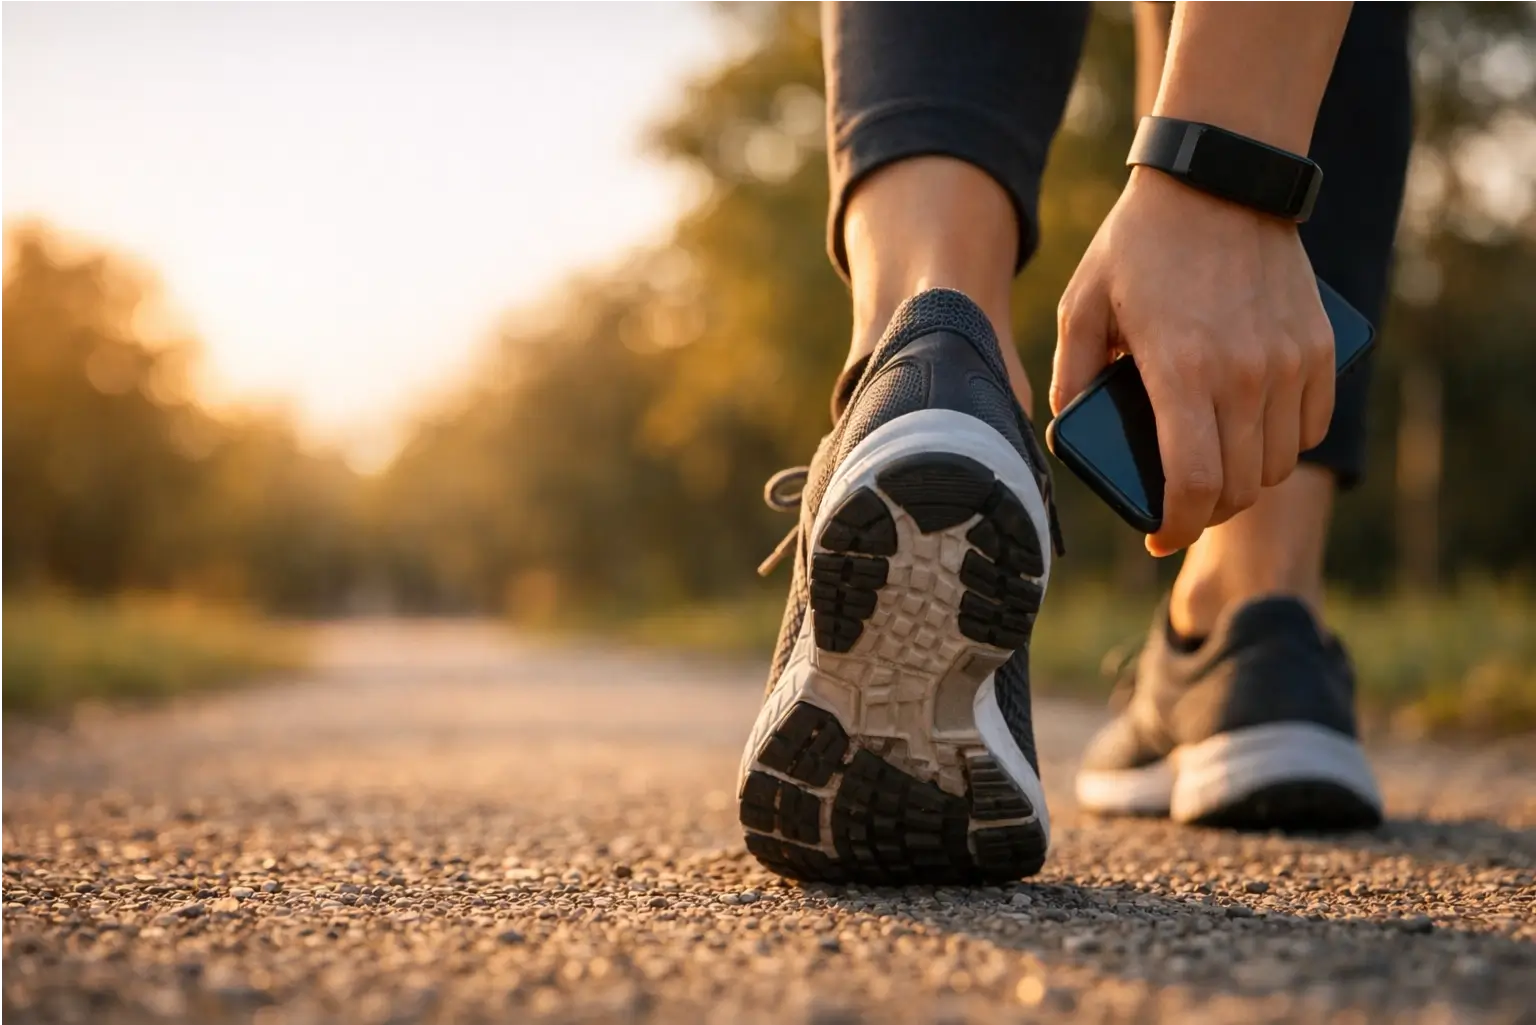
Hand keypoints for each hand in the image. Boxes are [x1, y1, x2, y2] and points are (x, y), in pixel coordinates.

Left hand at [1050, 167, 1334, 555]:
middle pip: (1239, 488)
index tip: (1158, 537)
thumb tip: (1066, 429)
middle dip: (1206, 513)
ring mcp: (1288, 361)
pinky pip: (1311, 425)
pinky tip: (1253, 439)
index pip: (1194, 486)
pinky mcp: (1318, 347)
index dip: (1176, 527)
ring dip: (1246, 483)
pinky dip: (1284, 446)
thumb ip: (1071, 371)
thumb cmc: (1141, 244)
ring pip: (1277, 464)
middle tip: (1180, 508)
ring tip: (1215, 474)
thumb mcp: (1083, 303)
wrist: (1220, 180)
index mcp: (1182, 371)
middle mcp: (1245, 374)